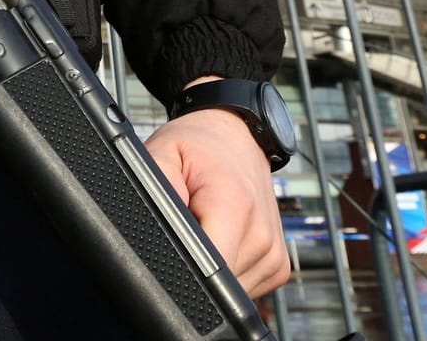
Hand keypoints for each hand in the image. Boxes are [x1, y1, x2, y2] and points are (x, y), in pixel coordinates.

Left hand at [144, 80, 289, 297]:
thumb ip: (153, 193)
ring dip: (210, 266)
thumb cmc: (196, 147)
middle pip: (216, 283)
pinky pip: (245, 285)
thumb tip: (148, 230)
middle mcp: (261, 233)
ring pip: (229, 289)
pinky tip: (221, 237)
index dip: (182, 269)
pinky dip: (227, 268)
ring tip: (204, 226)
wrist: (234, 137)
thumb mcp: (161, 154)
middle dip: (192, 264)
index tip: (171, 250)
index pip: (209, 270)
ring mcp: (274, 252)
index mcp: (233, 206)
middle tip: (186, 226)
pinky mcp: (278, 264)